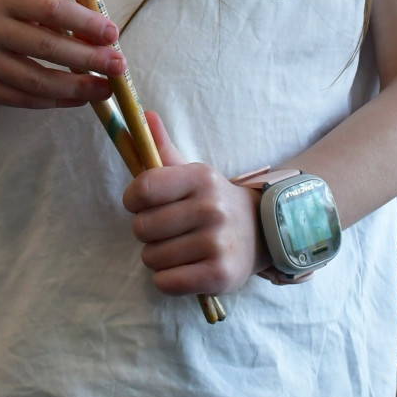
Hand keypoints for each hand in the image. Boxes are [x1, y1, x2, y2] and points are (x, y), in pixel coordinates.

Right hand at [0, 0, 125, 109]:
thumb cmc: (10, 13)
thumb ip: (62, 13)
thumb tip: (104, 39)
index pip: (50, 9)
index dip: (84, 23)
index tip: (113, 34)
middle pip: (45, 48)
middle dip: (88, 59)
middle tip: (118, 66)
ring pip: (35, 81)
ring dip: (76, 88)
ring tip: (105, 89)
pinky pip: (23, 100)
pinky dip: (56, 101)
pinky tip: (79, 99)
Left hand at [122, 113, 264, 297]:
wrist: (263, 233)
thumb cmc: (214, 203)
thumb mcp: (194, 173)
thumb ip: (163, 148)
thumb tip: (144, 114)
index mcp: (201, 178)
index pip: (143, 188)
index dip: (132, 200)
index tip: (143, 205)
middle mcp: (211, 208)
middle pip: (142, 228)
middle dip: (147, 232)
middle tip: (169, 230)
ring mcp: (217, 243)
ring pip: (151, 258)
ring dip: (158, 257)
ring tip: (180, 249)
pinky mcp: (220, 275)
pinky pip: (166, 282)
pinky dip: (167, 279)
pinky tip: (184, 268)